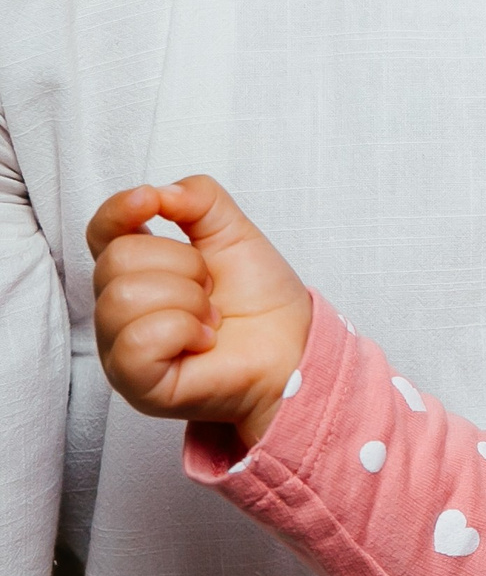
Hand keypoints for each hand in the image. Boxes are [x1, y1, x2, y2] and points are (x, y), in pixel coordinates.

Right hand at [87, 176, 310, 445]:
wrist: (295, 344)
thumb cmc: (260, 297)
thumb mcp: (234, 232)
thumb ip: (198, 200)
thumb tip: (158, 193)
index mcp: (136, 270)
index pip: (101, 231)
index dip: (118, 210)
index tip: (151, 202)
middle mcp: (119, 308)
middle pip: (118, 259)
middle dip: (184, 266)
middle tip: (211, 291)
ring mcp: (121, 347)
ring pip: (125, 297)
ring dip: (189, 300)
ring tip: (211, 318)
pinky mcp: (136, 382)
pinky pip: (138, 340)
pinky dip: (184, 331)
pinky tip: (203, 341)